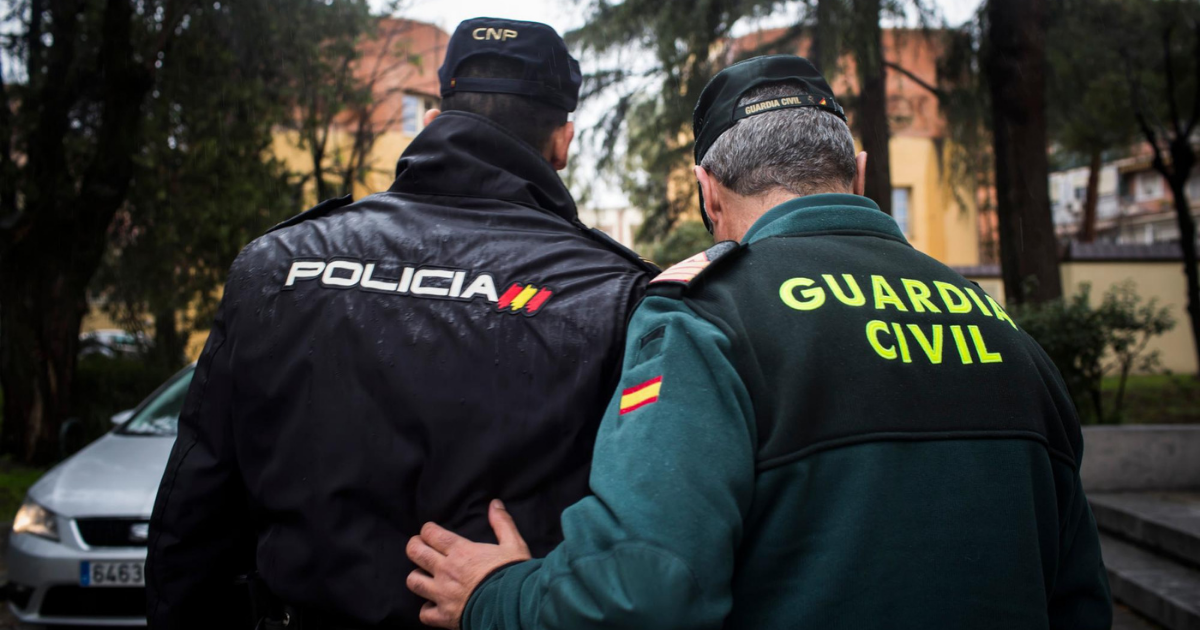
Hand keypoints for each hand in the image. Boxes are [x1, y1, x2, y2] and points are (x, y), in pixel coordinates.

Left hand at [406, 499, 531, 628]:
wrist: (516, 607)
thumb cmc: (515, 575)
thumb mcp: (514, 545)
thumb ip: (502, 523)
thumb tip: (495, 504)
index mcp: (461, 552)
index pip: (431, 534)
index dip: (427, 530)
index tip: (430, 531)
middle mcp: (447, 571)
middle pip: (416, 553)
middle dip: (414, 546)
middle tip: (418, 546)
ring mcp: (443, 595)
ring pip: (414, 581)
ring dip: (417, 576)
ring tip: (424, 574)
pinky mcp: (445, 616)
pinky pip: (424, 613)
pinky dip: (427, 609)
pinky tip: (433, 604)